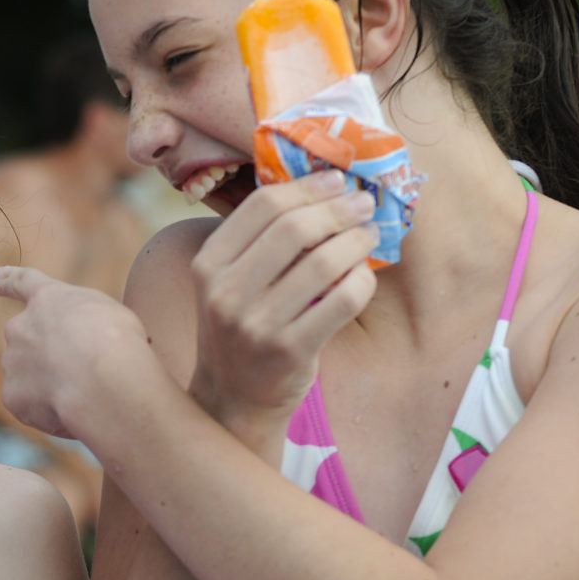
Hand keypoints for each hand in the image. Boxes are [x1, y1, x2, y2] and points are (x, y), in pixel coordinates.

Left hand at [0, 267, 165, 445]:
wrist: (104, 380)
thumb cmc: (118, 343)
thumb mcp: (109, 315)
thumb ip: (83, 322)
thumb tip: (76, 344)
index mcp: (47, 299)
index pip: (22, 282)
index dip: (5, 280)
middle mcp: (20, 327)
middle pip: (28, 342)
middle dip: (47, 357)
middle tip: (81, 375)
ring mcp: (12, 362)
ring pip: (29, 377)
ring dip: (52, 387)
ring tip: (85, 395)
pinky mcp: (12, 396)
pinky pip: (30, 407)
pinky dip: (49, 414)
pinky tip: (73, 413)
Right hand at [184, 169, 379, 445]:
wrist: (233, 398)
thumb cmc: (241, 328)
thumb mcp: (230, 282)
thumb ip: (260, 241)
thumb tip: (323, 187)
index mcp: (208, 264)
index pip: (263, 206)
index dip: (307, 187)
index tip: (337, 181)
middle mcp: (226, 293)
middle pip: (295, 228)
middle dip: (339, 209)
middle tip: (364, 204)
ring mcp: (256, 325)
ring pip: (324, 262)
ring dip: (357, 241)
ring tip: (370, 235)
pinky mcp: (289, 351)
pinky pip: (342, 300)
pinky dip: (362, 280)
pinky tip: (364, 275)